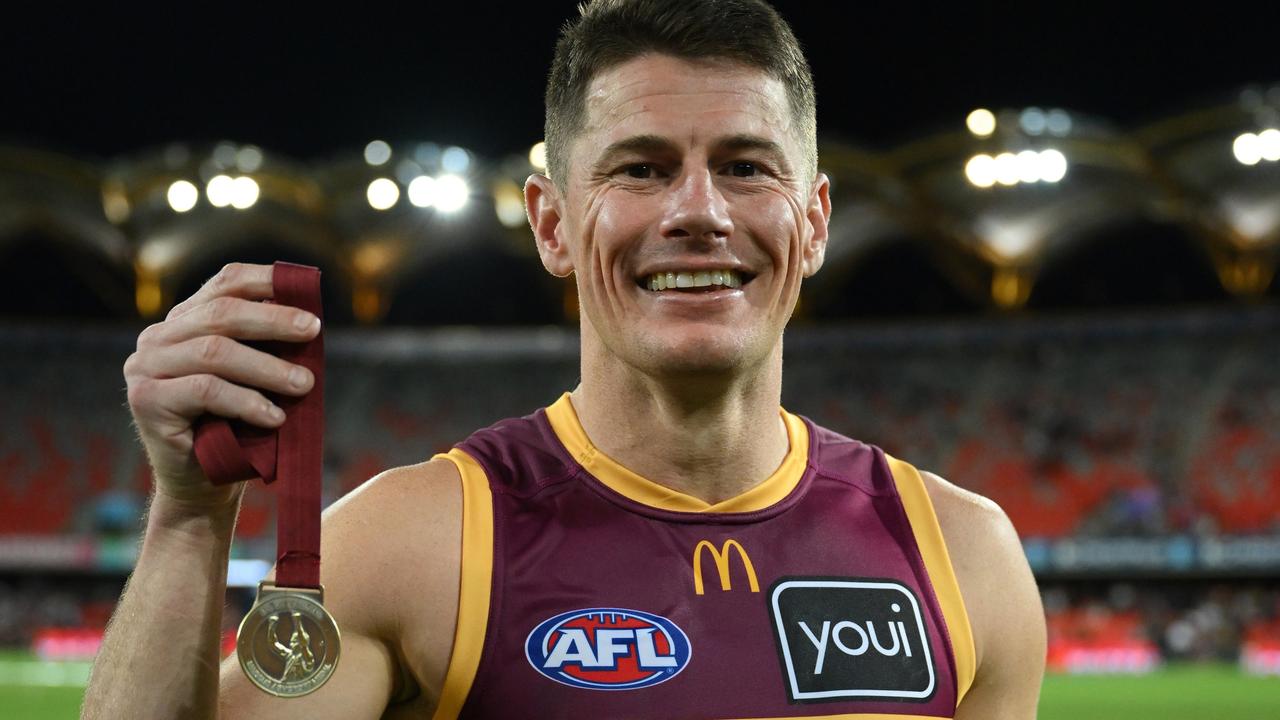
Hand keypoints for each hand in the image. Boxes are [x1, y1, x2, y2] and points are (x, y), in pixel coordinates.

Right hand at [124, 263, 320, 508]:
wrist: (203, 486)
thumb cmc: (236, 428)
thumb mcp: (255, 378)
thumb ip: (268, 346)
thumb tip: (309, 319)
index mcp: (183, 323)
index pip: (222, 285)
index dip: (263, 280)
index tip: (305, 289)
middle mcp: (157, 338)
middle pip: (221, 314)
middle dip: (273, 320)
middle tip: (313, 331)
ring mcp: (145, 368)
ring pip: (215, 352)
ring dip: (267, 367)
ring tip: (304, 384)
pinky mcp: (146, 401)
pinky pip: (206, 391)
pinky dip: (246, 401)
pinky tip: (274, 416)